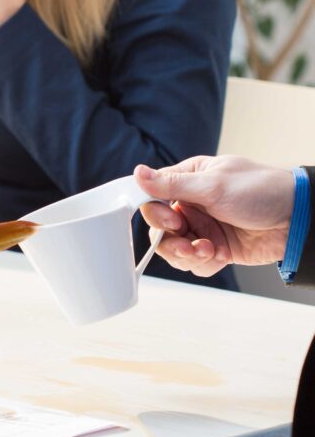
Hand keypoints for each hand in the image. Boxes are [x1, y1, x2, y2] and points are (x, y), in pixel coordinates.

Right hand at [134, 156, 295, 276]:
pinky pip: (194, 263)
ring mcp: (203, 228)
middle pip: (159, 229)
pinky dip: (203, 263)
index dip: (154, 212)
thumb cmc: (262, 192)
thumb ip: (171, 184)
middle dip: (170, 239)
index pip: (153, 197)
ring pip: (174, 250)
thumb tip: (138, 173)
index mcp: (188, 181)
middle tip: (187, 240)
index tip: (168, 220)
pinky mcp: (216, 249)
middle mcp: (192, 205)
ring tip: (206, 250)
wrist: (298, 219)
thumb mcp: (213, 186)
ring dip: (186, 254)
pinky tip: (219, 255)